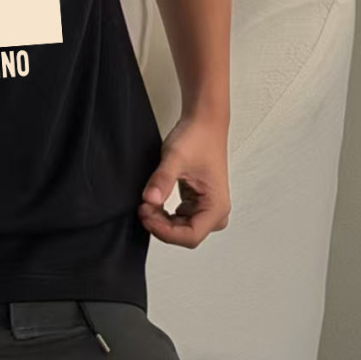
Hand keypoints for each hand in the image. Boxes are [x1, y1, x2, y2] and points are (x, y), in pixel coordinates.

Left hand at [138, 115, 230, 247]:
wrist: (203, 123)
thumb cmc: (198, 138)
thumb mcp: (175, 158)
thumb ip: (162, 180)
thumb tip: (150, 199)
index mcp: (217, 206)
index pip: (191, 236)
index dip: (165, 232)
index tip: (147, 216)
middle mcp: (216, 210)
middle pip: (186, 235)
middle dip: (162, 226)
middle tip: (143, 208)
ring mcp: (207, 207)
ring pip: (182, 229)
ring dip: (162, 221)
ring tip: (147, 204)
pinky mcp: (198, 201)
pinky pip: (180, 218)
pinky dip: (165, 214)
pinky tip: (154, 203)